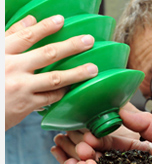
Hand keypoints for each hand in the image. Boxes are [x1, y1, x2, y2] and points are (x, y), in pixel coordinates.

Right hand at [5, 15, 97, 129]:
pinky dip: (63, 91)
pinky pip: (51, 97)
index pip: (26, 36)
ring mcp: (20, 87)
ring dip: (76, 73)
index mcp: (1, 53)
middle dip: (71, 46)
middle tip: (88, 41)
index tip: (61, 20)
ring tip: (92, 69)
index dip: (45, 27)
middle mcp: (12, 68)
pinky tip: (73, 87)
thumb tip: (31, 20)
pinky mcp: (26, 105)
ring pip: (55, 78)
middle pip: (47, 54)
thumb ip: (11, 36)